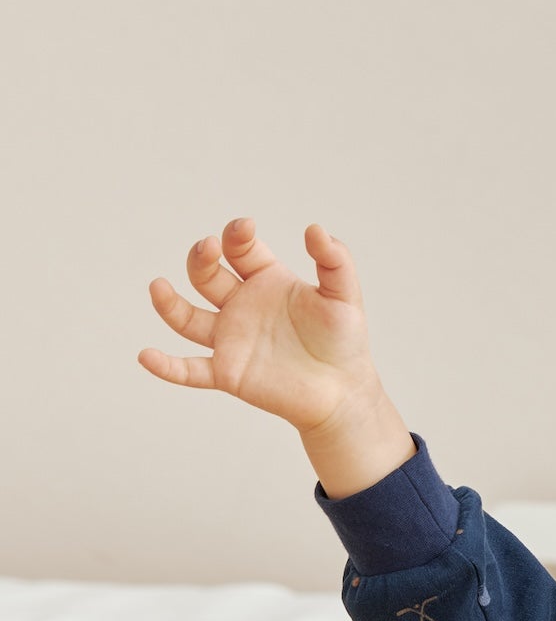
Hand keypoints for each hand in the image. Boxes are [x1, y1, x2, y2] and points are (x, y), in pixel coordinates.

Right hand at [141, 217, 412, 493]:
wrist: (343, 391)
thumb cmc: (343, 341)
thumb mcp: (344, 295)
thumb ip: (334, 260)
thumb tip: (315, 229)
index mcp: (265, 278)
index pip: (240, 249)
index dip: (237, 236)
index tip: (244, 230)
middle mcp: (240, 304)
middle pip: (206, 274)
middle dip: (202, 258)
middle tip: (209, 248)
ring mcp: (230, 338)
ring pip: (187, 317)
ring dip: (169, 303)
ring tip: (158, 287)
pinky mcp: (227, 372)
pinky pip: (189, 370)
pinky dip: (166, 366)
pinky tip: (146, 356)